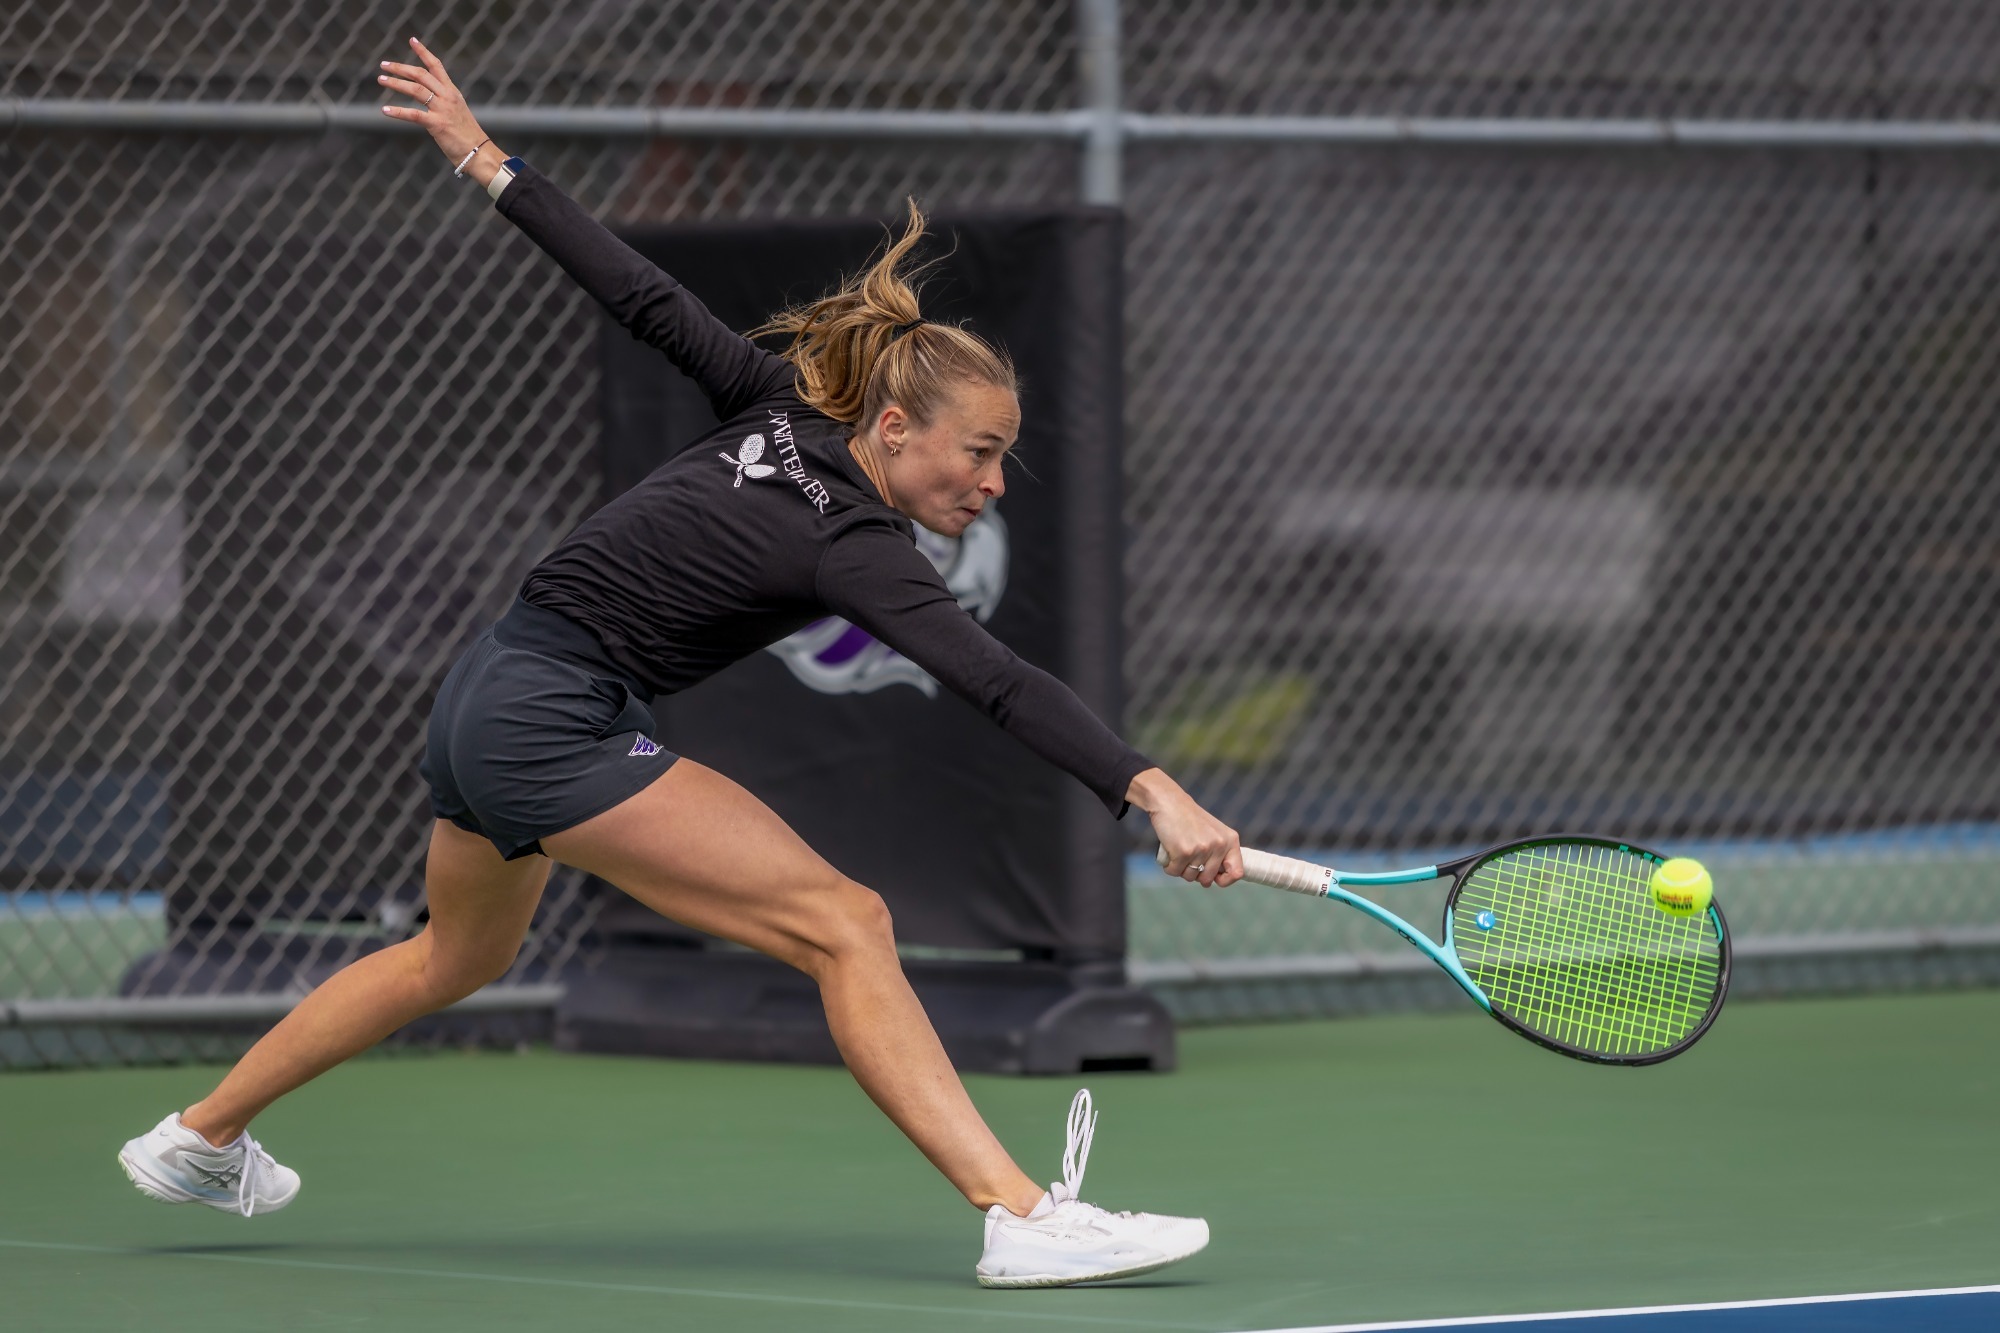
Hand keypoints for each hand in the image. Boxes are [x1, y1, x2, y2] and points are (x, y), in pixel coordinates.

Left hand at [378, 37, 496, 176]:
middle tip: (384, 65)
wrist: (480, 153)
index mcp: (452, 92)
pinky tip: (384, 110)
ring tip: (381, 80)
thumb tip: (429, 100)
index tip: (412, 41)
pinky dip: (397, 112)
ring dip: (396, 83)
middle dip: (400, 68)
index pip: (437, 66)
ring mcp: (443, 110)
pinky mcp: (437, 125)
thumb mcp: (457, 112)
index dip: (423, 52)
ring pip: (415, 89)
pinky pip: (414, 115)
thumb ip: (443, 103)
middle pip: (421, 74)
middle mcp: (447, 97)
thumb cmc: (468, 136)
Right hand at [1126, 767, 1240, 887]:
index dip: (1225, 881)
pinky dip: (1169, 866)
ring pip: (1189, 877)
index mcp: (1230, 840)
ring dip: (1180, 869)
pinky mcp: (1183, 852)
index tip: (1214, 879)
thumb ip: (1219, 853)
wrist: (1169, 802)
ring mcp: (1202, 849)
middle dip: (1195, 874)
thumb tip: (1217, 880)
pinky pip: (1174, 872)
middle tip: (1188, 859)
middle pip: (1207, 879)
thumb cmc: (1189, 818)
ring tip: (1178, 851)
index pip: (1237, 873)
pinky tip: (1169, 851)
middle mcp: (1219, 845)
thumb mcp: (1214, 832)